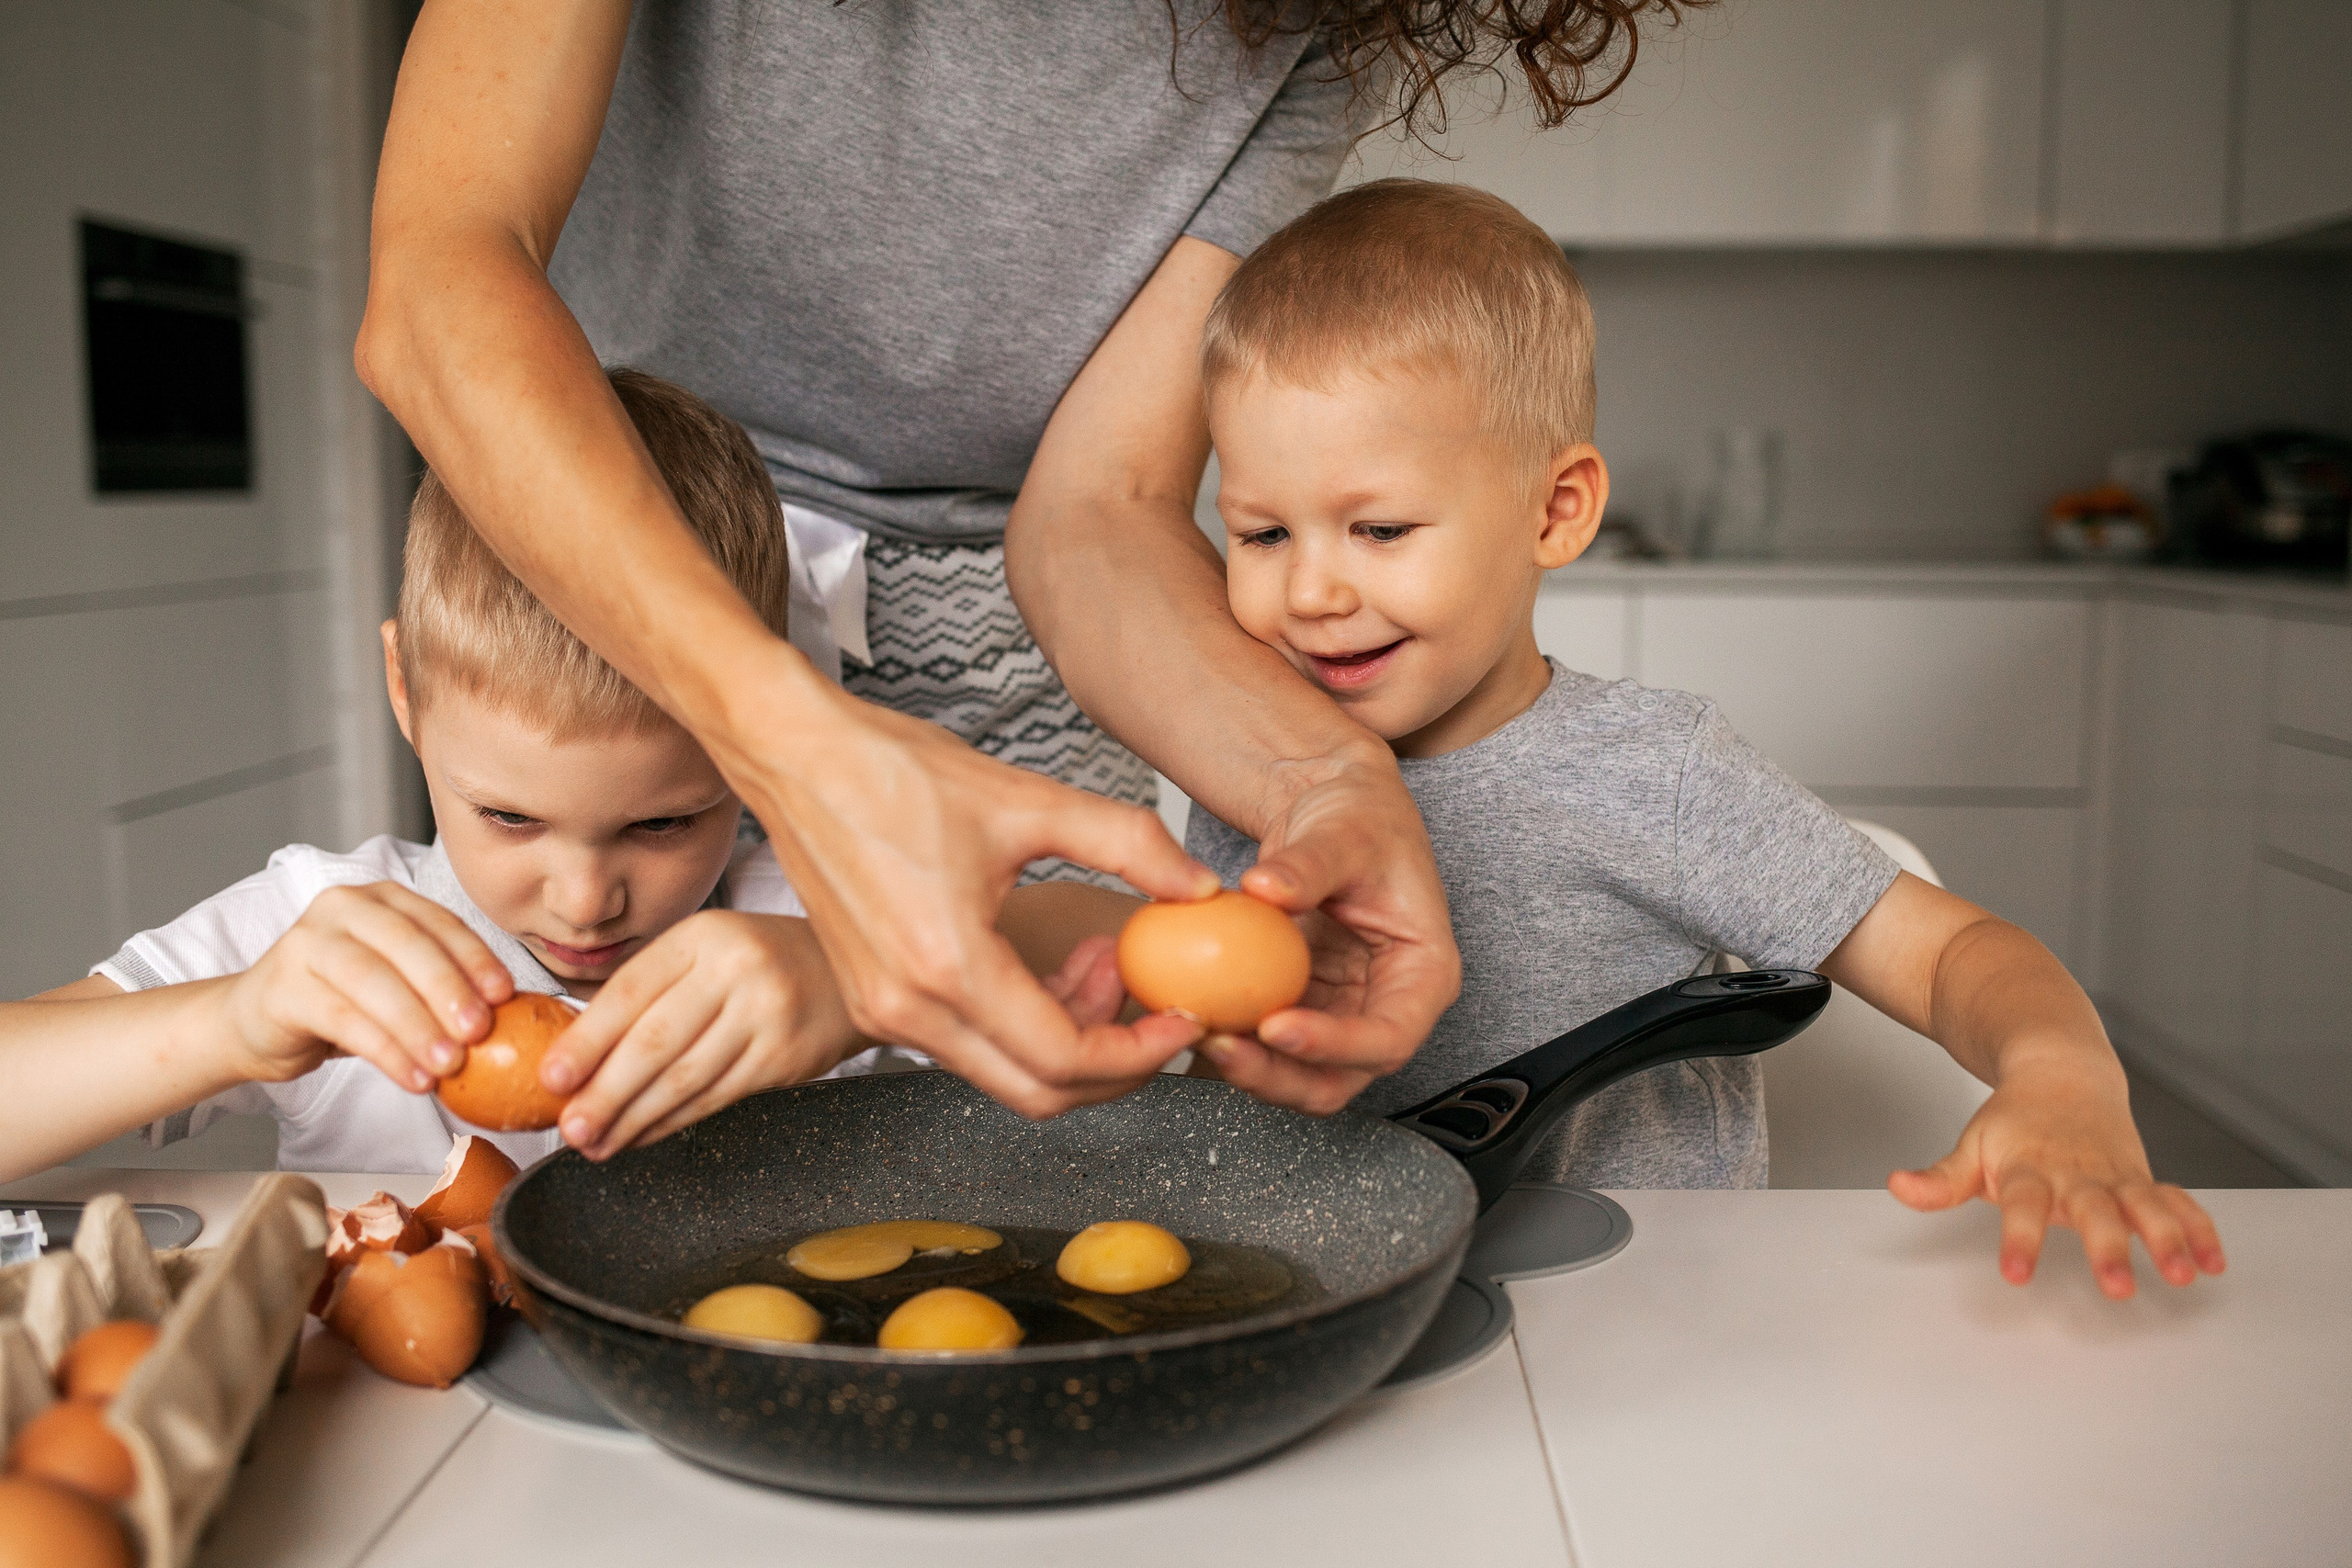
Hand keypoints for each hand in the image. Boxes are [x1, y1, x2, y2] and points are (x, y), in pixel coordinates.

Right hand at [224, 882, 513, 1091]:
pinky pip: (344, 1019)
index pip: (438, 922)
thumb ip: (440, 984)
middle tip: (480, 1031)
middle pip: (407, 946)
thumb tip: (511, 1014)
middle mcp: (342, 908)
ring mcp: (306, 943)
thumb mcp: (395, 980)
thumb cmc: (338, 999)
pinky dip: (386, 1051)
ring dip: (419, 1026)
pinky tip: (414, 1077)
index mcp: (382, 899)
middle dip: (449, 989)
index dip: (475, 958)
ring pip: (374, 982)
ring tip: (450, 1063)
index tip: (505, 995)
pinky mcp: (283, 987)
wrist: (254, 1021)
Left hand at [538, 911, 869, 1157]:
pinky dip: (672, 1122)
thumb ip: (650, 991)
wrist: (848, 972)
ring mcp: (765, 1014)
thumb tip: (576, 1054)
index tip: (552, 1078)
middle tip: (570, 1128)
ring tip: (596, 1143)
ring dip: (633, 1118)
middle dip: (604, 1092)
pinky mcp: (784, 1057)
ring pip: (684, 1078)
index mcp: (702, 935)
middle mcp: (736, 969)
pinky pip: (716, 1097)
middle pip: (655, 1041)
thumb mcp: (706, 951)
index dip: (587, 1040)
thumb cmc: (760, 962)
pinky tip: (642, 1135)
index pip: (630, 991)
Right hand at [707, 666, 1209, 1117]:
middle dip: (1114, 1062)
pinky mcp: (877, 999)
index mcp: (947, 966)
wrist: (796, 755)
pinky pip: (969, 1044)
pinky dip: (1025, 1021)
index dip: (1139, 1052)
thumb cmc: (894, 771)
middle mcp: (907, 1008)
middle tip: (1156, 1004)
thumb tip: (1197, 886)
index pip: (1063, 1059)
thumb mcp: (1029, 799)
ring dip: (1069, 1035)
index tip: (1183, 1019)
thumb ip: (1128, 843)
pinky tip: (1054, 960)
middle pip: (1037, 1092)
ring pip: (1003, 1072)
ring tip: (1106, 959)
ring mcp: (885, 1011)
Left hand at [1192, 754, 1460, 1114]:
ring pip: (1299, 1073)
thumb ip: (1308, 865)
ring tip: (1198, 1032)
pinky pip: (1268, 1043)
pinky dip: (1234, 1040)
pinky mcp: (1301, 1005)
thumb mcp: (1342, 832)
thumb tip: (1264, 890)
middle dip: (1280, 1076)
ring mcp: (1341, 1011)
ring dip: (1250, 1067)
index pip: (1388, 1036)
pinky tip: (1195, 1017)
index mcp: (1423, 975)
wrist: (1335, 805)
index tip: (1276, 1024)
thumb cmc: (1362, 816)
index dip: (1335, 1046)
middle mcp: (1386, 1006)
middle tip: (1222, 1044)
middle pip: (1341, 1076)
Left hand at [1889, 1055, 2225, 1298]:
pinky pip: (2177, 1201)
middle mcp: (2076, 1174)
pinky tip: (2214, 1262)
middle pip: (2094, 1211)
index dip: (2018, 1239)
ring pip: (2145, 1205)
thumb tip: (1897, 1187)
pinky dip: (2199, 1227)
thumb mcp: (1971, 1147)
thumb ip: (1939, 1179)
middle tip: (2117, 1288)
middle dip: (2108, 1248)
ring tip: (2182, 1274)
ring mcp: (2114, 1176)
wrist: (2060, 1069)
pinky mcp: (2142, 1178)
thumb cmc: (2013, 1122)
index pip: (2020, 1206)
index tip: (2015, 1274)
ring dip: (2167, 1239)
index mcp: (2029, 1169)